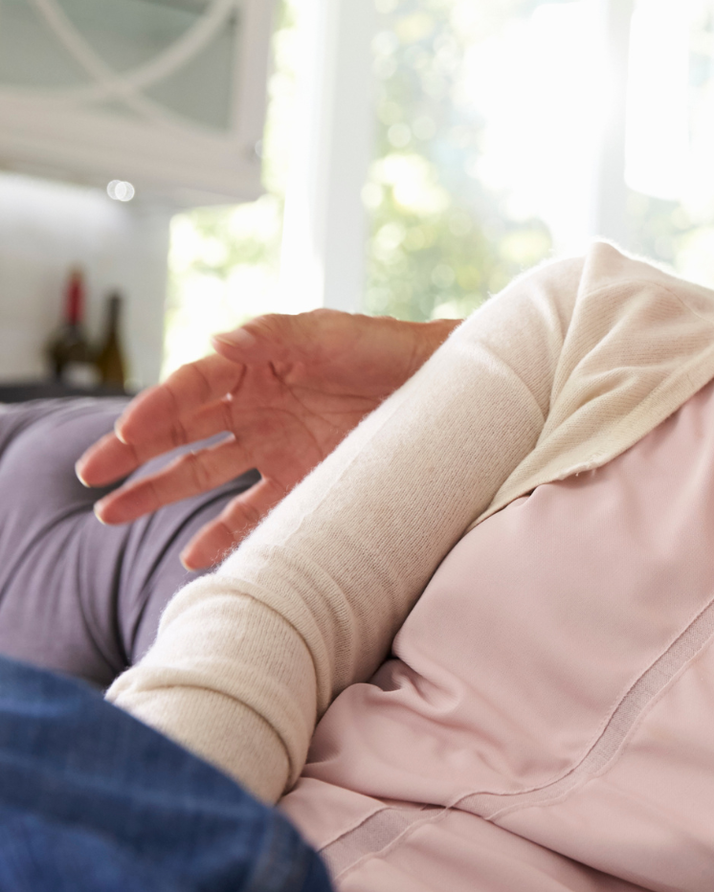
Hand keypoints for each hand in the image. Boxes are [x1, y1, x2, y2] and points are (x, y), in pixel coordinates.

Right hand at [77, 311, 459, 568]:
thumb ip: (277, 336)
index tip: (125, 432)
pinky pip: (253, 512)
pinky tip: (192, 556)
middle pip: (181, 432)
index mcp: (253, 364)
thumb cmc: (384, 349)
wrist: (443, 388)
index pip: (191, 387)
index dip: (156, 408)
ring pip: (202, 474)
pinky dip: (223, 534)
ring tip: (112, 515)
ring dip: (158, 493)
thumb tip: (221, 340)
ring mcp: (275, 447)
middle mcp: (255, 407)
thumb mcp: (331, 334)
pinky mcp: (303, 482)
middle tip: (92, 476)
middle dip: (133, 453)